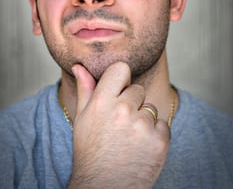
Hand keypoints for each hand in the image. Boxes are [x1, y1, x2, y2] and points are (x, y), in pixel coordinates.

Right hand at [67, 62, 169, 188]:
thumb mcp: (82, 119)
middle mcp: (123, 110)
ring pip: (150, 108)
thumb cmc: (91, 152)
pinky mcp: (160, 140)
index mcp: (102, 102)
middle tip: (120, 124)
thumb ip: (85, 89)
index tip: (119, 90)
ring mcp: (143, 126)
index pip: (121, 69)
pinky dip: (155, 134)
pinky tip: (141, 147)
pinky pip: (162, 124)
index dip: (122, 78)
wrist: (105, 188)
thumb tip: (79, 66)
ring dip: (143, 119)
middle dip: (132, 102)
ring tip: (129, 139)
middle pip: (138, 89)